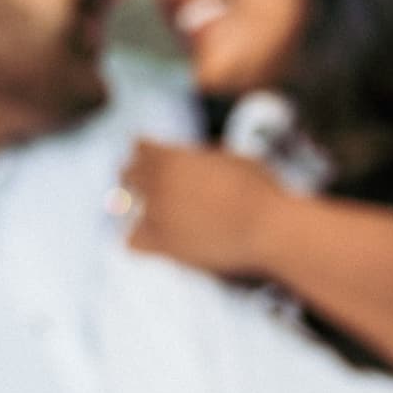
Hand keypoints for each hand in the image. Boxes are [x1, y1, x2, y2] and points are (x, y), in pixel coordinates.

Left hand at [116, 139, 283, 278]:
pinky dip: (138, 238)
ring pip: (124, 207)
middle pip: (127, 174)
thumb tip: (195, 159)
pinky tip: (150, 237)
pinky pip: (132, 241)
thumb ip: (203, 157)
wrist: (268, 227)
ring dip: (133, 206)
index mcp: (172, 156)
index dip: (145, 150)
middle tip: (139, 181)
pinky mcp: (164, 245)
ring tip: (146, 209)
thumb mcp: (231, 157)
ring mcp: (158, 215)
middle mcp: (158, 183)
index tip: (149, 156)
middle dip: (134, 176)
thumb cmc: (259, 188)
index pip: (139, 147)